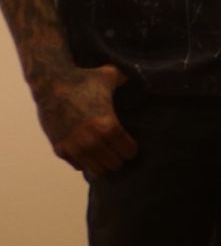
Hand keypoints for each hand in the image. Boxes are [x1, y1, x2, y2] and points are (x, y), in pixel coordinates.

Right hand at [35, 63, 136, 179]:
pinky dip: (86, 162)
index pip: (129, 152)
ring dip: (103, 164)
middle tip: (118, 152)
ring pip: (97, 170)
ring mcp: (74, 147)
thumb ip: (129, 79)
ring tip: (106, 156)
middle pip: (115, 164)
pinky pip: (78, 166)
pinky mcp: (60, 149)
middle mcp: (92, 141)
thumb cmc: (84, 78)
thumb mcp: (111, 76)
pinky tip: (90, 154)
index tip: (131, 145)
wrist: (50, 83)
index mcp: (108, 126)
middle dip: (119, 158)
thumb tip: (144, 75)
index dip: (132, 149)